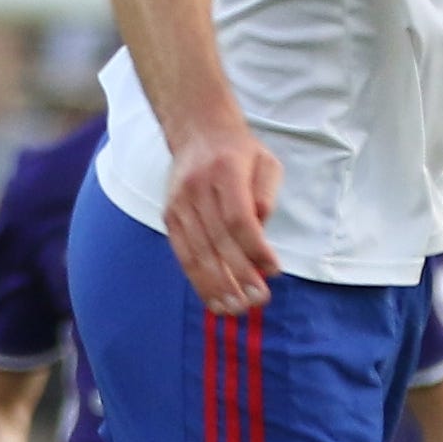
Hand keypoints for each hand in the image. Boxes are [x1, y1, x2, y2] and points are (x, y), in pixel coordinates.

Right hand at [164, 124, 282, 311]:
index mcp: (225, 171)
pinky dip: (198, 280)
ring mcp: (179, 203)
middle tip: (258, 300)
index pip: (238, 218)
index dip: (255, 249)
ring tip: (235, 309)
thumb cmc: (240, 153)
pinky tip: (213, 300)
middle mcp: (196, 188)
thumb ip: (266, 195)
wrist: (198, 132)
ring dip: (216, 285)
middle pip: (216, 239)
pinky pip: (182, 254)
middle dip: (238, 275)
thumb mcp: (265, 163)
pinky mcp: (169, 216)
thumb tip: (261, 234)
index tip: (273, 271)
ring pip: (196, 252)